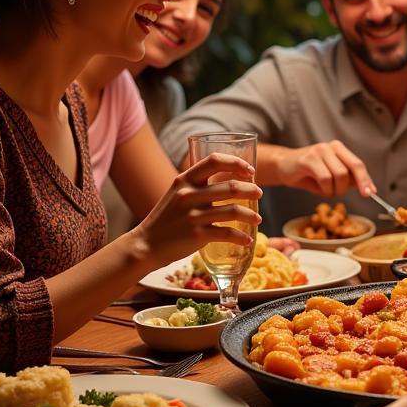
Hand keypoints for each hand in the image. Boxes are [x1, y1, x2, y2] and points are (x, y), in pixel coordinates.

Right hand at [129, 153, 261, 266]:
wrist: (146, 244)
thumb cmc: (168, 218)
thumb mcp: (177, 194)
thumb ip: (198, 186)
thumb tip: (231, 181)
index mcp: (184, 180)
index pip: (214, 161)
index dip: (236, 163)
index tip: (250, 171)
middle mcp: (188, 195)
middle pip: (230, 187)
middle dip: (251, 190)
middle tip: (259, 194)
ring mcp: (192, 216)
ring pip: (233, 211)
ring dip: (251, 215)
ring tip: (258, 218)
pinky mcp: (197, 235)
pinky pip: (227, 233)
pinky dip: (241, 237)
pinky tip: (247, 239)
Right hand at [277, 140, 374, 198]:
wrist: (282, 166)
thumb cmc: (308, 173)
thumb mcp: (331, 176)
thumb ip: (347, 179)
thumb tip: (367, 188)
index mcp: (338, 149)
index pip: (357, 164)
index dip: (365, 179)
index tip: (371, 193)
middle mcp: (330, 147)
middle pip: (351, 169)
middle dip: (349, 187)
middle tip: (341, 194)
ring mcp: (319, 151)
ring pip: (339, 175)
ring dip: (335, 190)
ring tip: (327, 191)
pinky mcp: (308, 159)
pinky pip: (325, 178)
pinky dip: (326, 190)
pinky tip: (320, 190)